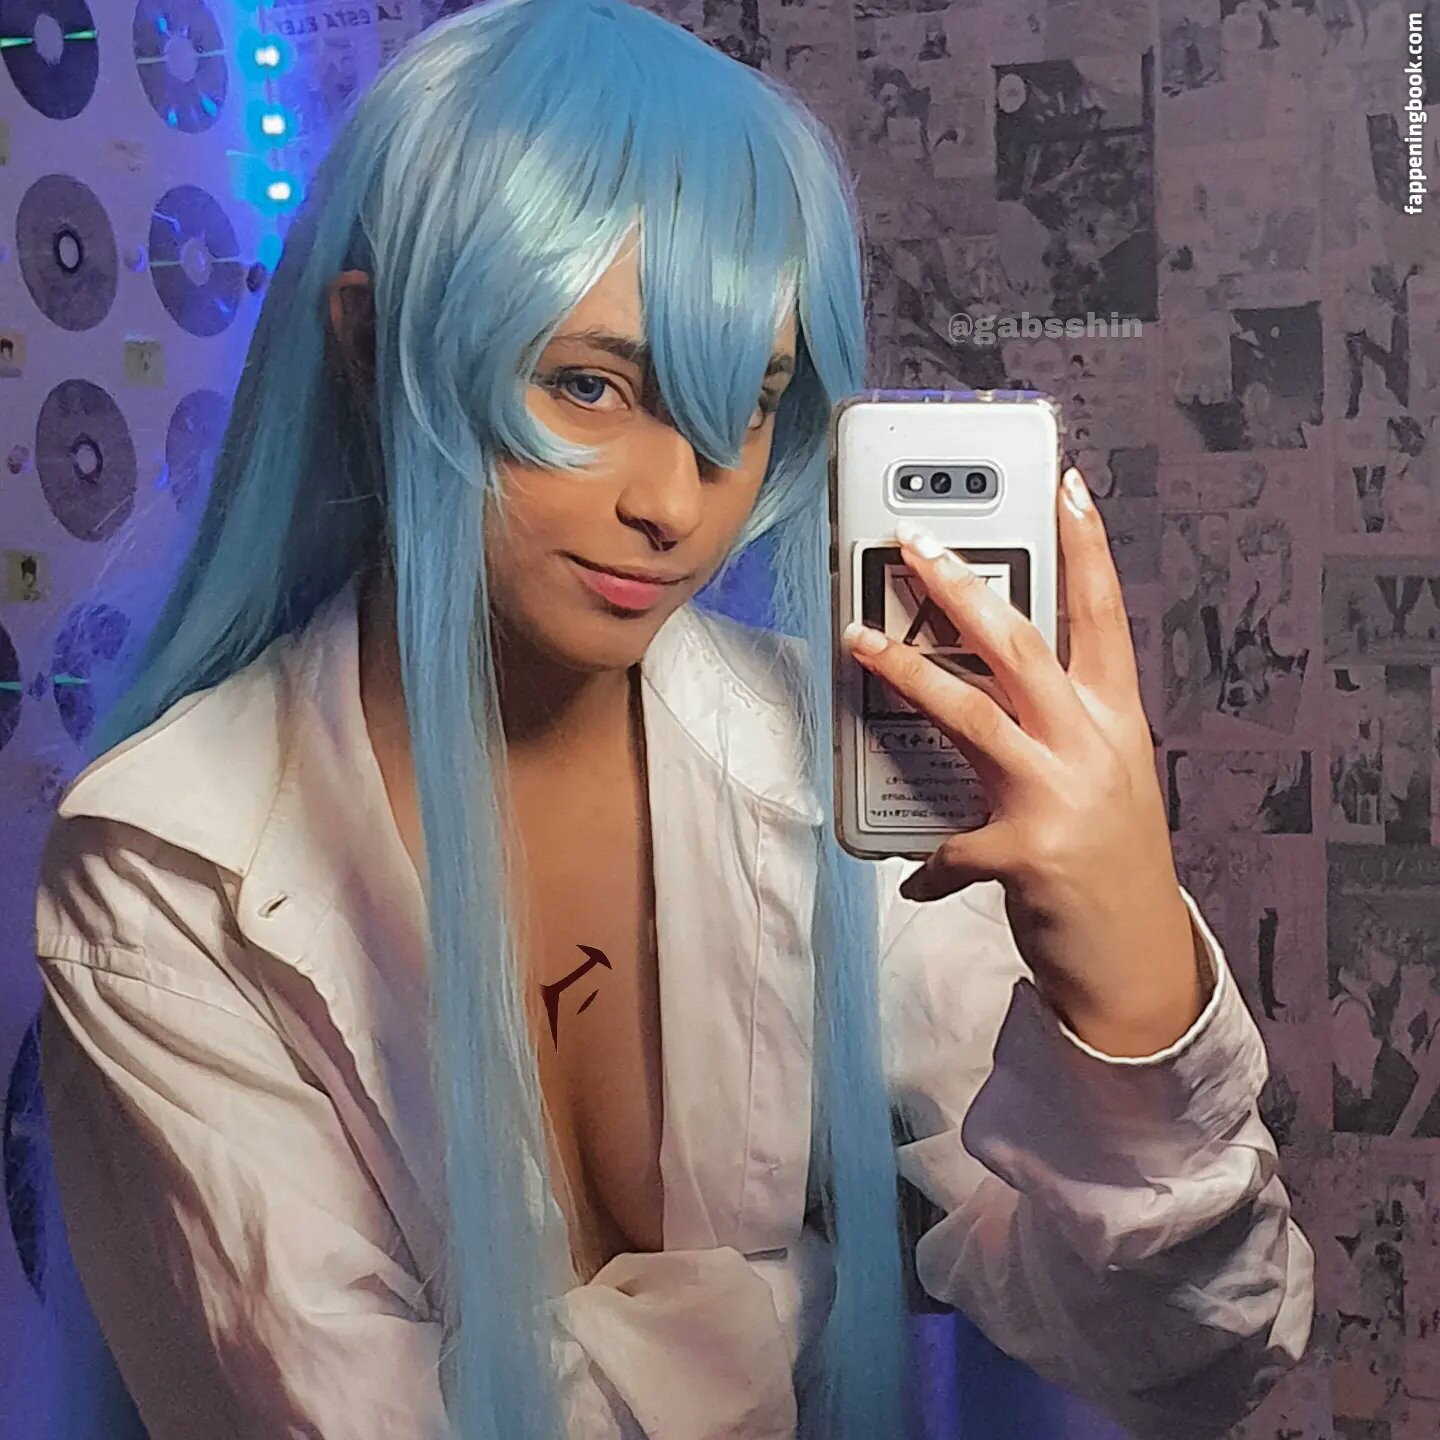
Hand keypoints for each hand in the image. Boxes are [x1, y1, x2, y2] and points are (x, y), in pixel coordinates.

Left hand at [841, 467, 1206, 1057]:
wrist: (1141, 964)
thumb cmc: (1115, 863)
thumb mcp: (1108, 781)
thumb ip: (1062, 728)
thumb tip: (989, 686)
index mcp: (1116, 722)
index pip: (1105, 617)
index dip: (1089, 548)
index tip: (1067, 487)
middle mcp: (1092, 746)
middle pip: (1022, 644)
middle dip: (963, 587)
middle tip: (914, 544)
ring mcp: (1061, 795)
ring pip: (972, 711)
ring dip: (909, 671)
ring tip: (859, 640)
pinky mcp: (1027, 851)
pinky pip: (949, 845)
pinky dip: (927, 863)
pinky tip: (917, 877)